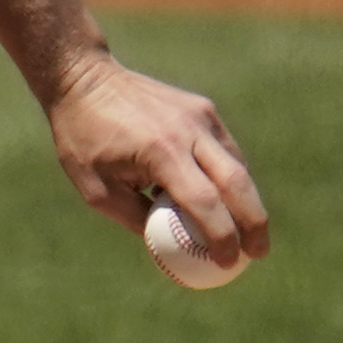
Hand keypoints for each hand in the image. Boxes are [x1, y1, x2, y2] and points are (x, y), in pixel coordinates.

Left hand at [45, 52, 268, 264]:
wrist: (86, 79)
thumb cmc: (83, 139)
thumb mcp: (97, 190)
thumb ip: (135, 218)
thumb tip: (169, 247)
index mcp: (160, 152)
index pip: (204, 202)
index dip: (221, 236)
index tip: (227, 263)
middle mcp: (189, 131)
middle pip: (237, 183)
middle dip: (254, 222)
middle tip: (258, 253)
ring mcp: (200, 115)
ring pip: (237, 165)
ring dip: (248, 200)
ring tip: (250, 232)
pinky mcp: (202, 108)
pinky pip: (225, 149)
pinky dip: (232, 177)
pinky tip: (231, 200)